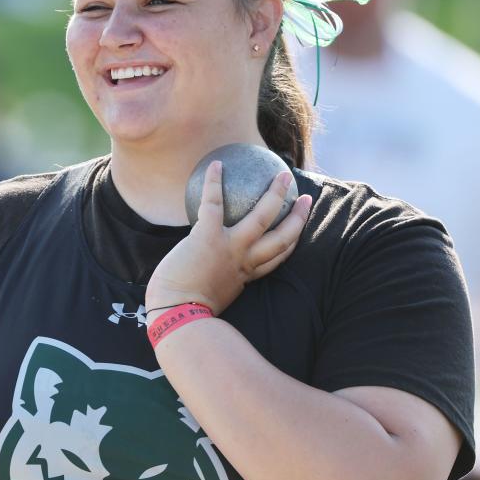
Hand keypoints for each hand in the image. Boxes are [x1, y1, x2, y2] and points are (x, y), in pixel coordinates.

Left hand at [146, 161, 311, 315]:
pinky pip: (214, 203)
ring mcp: (230, 248)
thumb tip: (206, 269)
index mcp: (246, 276)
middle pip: (283, 238)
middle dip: (298, 217)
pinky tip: (216, 165)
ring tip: (283, 175)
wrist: (174, 315)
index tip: (299, 225)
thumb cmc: (183, 309)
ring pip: (262, 217)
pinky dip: (214, 183)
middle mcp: (244, 261)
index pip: (278, 257)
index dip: (293, 239)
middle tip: (305, 198)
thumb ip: (215, 280)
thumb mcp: (210, 295)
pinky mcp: (208, 237)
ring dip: (275, 194)